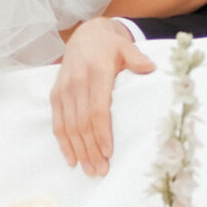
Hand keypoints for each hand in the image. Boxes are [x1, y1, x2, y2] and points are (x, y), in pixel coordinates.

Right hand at [52, 16, 155, 175]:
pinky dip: (63, 142)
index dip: (101, 132)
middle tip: (101, 171)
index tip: (108, 152)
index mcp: (96, 73)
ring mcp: (64, 90)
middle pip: (82, 123)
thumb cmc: (109, 46)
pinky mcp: (56, 95)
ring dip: (78, 151)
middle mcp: (77, 83)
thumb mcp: (125, 47)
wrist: (85, 35)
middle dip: (91, 150)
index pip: (97, 109)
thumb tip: (150, 67)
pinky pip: (57, 122)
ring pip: (69, 126)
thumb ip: (136, 57)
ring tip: (89, 170)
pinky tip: (71, 158)